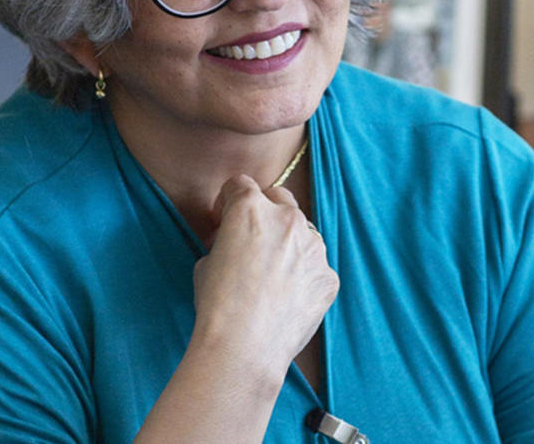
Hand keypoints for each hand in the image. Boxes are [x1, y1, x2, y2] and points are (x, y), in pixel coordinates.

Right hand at [191, 174, 337, 375]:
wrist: (244, 348)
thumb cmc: (217, 306)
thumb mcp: (205, 263)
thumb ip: (224, 242)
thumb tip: (232, 245)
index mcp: (250, 209)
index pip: (241, 185)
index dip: (228, 201)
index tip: (223, 219)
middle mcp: (288, 219)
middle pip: (279, 199)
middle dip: (264, 212)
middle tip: (251, 240)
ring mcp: (314, 247)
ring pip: (302, 232)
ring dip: (287, 244)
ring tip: (270, 277)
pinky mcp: (328, 275)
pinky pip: (315, 266)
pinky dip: (302, 276)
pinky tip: (286, 299)